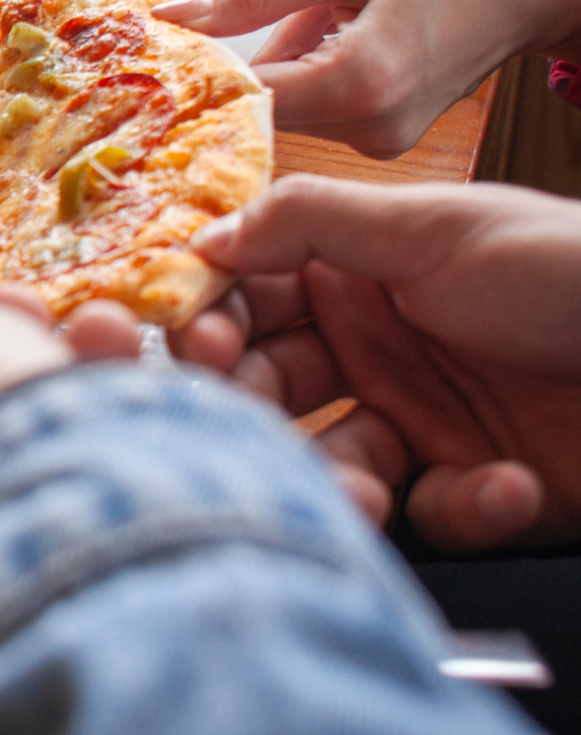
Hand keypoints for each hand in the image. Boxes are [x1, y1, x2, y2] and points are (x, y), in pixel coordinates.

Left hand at [154, 0, 580, 157]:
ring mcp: (380, 140)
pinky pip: (316, 105)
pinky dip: (305, 68)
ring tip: (305, 11)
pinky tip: (328, 27)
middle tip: (214, 24)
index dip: (195, 74)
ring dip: (274, 61)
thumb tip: (170, 19)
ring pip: (286, 105)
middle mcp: (369, 129)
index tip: (155, 53)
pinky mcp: (383, 137)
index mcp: (360, 84)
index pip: (244, 99)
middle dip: (232, 65)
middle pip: (261, 107)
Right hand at [177, 175, 580, 550]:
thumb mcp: (434, 225)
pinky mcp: (473, 487)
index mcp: (360, 274)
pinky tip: (505, 480)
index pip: (248, 297)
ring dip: (341, 481)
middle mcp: (377, 347)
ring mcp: (422, 419)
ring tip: (369, 490)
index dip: (210, 318)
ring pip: (332, 463)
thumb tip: (204, 236)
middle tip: (246, 422)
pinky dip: (464, 505)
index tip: (192, 340)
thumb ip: (309, 222)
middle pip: (268, 387)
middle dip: (251, 409)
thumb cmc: (572, 270)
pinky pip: (430, 511)